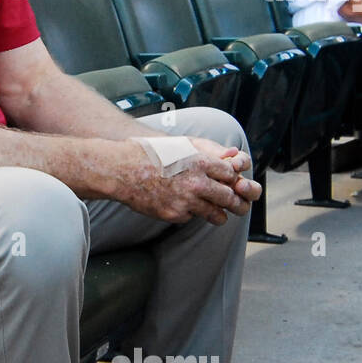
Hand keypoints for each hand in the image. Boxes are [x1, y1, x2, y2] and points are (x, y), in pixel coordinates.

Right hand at [112, 136, 259, 225]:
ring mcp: (186, 200)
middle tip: (240, 206)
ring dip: (219, 215)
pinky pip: (191, 217)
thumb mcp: (180, 145)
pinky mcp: (174, 214)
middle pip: (229, 197)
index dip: (233, 180)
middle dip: (237, 202)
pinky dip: (189, 213)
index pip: (231, 175)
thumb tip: (230, 157)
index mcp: (200, 162)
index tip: (233, 183)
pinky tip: (181, 206)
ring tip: (218, 215)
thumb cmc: (148, 153)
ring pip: (215, 214)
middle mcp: (197, 182)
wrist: (121, 169)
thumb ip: (205, 152)